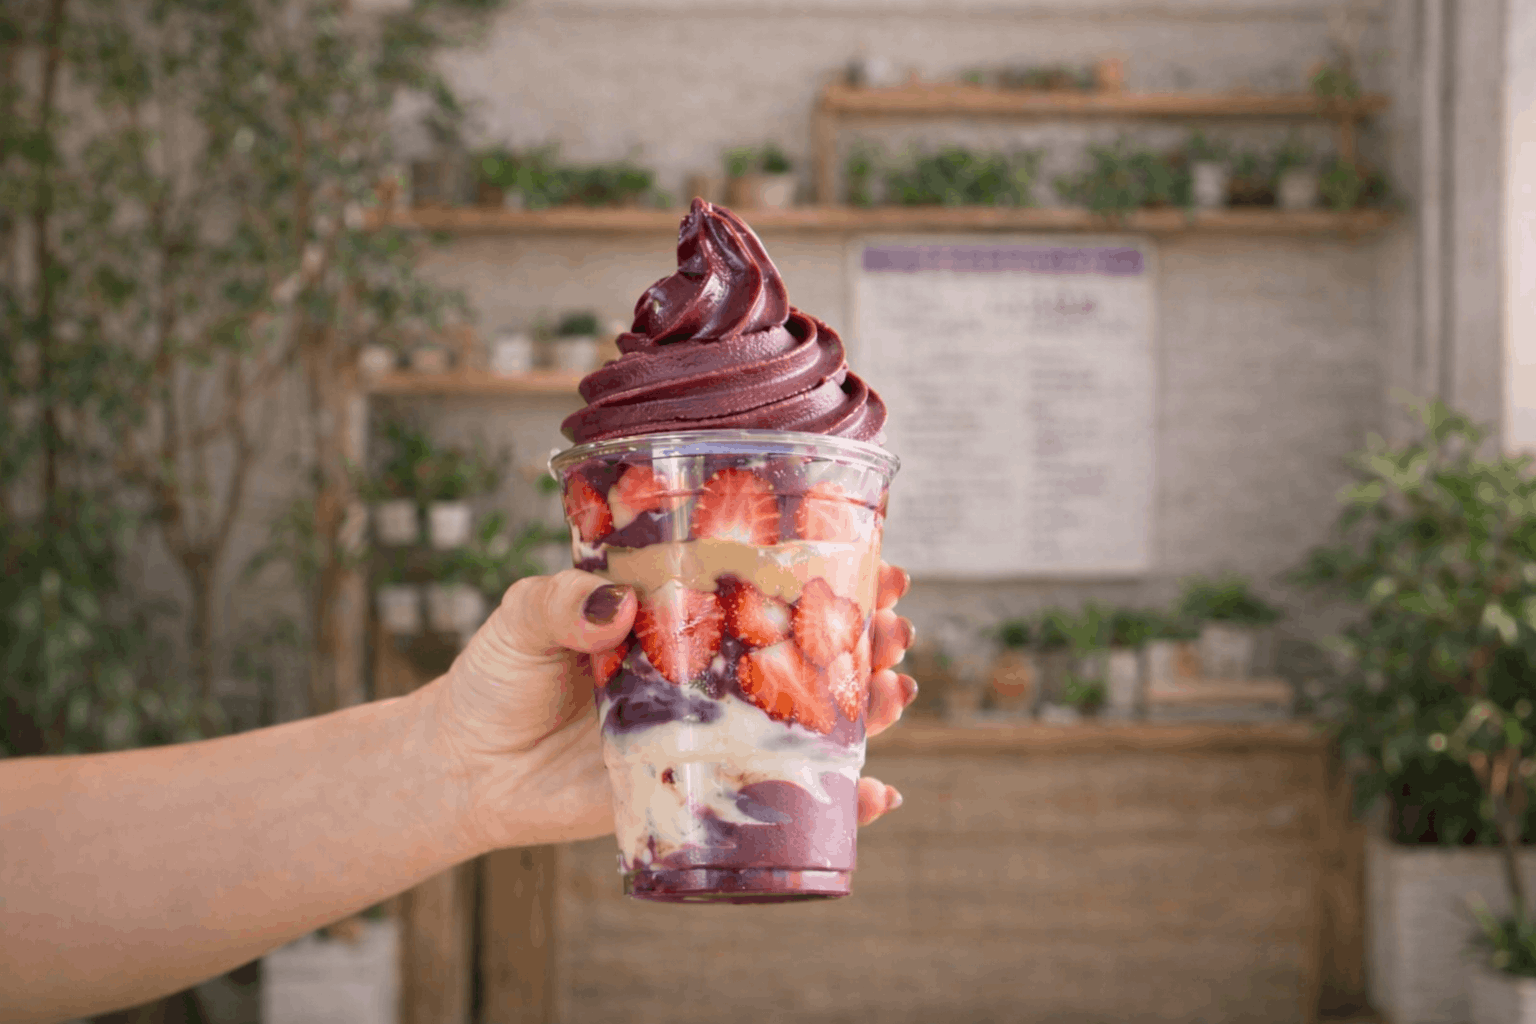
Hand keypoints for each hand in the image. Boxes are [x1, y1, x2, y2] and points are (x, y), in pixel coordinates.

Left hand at [433, 564, 916, 852]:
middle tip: (896, 626)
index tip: (873, 555)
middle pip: (807, 654)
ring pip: (807, 722)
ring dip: (865, 710)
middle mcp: (706, 673)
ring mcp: (707, 733)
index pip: (766, 588)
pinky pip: (772, 795)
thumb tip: (616, 605)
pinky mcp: (695, 790)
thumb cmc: (497, 677)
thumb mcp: (525, 615)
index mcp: (680, 619)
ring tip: (895, 689)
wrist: (463, 765)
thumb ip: (561, 600)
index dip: (825, 573)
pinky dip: (833, 801)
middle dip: (866, 640)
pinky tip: (876, 795)